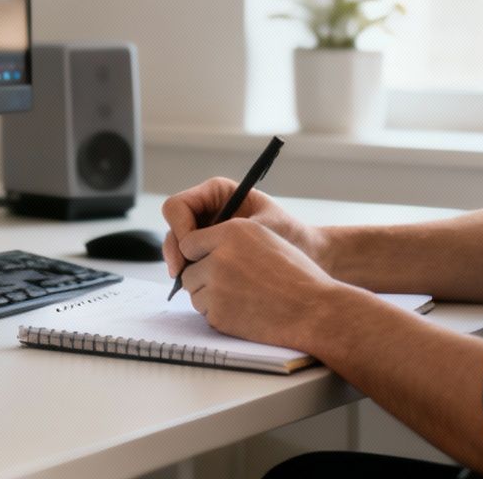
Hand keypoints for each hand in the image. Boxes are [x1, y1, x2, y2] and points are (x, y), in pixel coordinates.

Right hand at [161, 177, 325, 278]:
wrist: (310, 253)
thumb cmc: (290, 235)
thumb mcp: (259, 228)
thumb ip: (226, 235)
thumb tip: (192, 247)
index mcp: (217, 193)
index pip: (178, 207)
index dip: (179, 230)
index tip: (190, 253)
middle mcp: (207, 209)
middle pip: (173, 228)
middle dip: (174, 252)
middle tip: (180, 276)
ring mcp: (207, 231)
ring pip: (178, 247)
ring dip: (181, 266)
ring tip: (191, 285)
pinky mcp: (211, 251)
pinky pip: (191, 261)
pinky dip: (192, 274)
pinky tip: (202, 289)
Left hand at [175, 217, 346, 349]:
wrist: (314, 310)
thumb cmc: (296, 275)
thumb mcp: (264, 239)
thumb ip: (228, 239)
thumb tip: (193, 247)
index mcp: (232, 231)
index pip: (189, 241)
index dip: (199, 253)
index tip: (208, 260)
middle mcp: (219, 256)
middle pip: (189, 269)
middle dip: (202, 277)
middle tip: (229, 284)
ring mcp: (216, 286)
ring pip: (195, 292)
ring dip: (210, 296)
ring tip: (242, 296)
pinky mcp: (218, 313)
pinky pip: (205, 312)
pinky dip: (219, 313)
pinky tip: (245, 310)